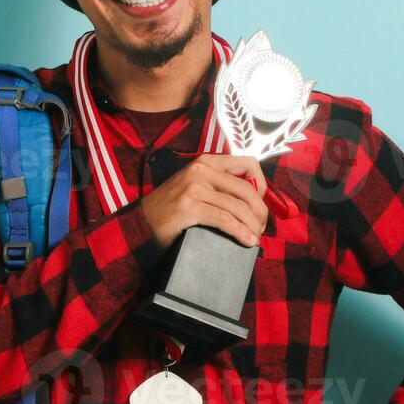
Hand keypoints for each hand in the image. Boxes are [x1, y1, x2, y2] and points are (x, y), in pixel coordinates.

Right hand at [139, 153, 268, 251]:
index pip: (248, 164)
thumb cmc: (170, 209)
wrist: (141, 224)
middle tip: (260, 227)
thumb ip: (218, 185)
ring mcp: (194, 188)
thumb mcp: (195, 186)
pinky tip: (246, 241)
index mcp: (205, 162)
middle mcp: (200, 170)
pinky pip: (225, 220)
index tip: (261, 203)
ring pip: (238, 207)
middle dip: (260, 212)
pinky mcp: (189, 207)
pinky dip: (240, 232)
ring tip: (255, 238)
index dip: (262, 184)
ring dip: (252, 226)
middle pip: (247, 190)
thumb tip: (253, 198)